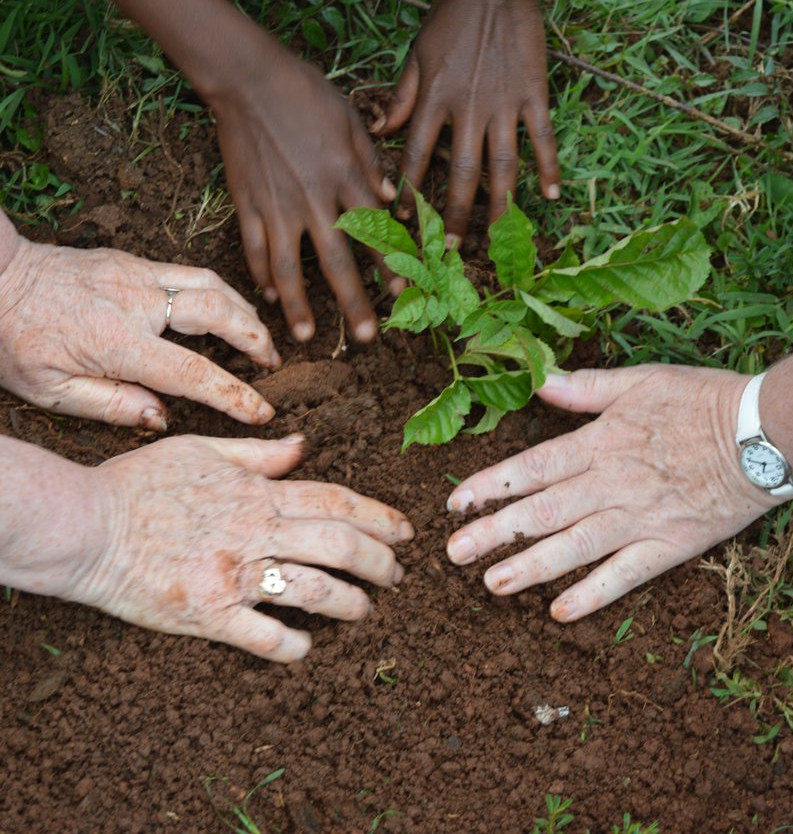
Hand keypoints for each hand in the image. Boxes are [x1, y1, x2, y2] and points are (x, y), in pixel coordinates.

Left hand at [0, 233, 279, 428]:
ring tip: (258, 332)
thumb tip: (161, 417)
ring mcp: (137, 274)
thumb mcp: (50, 390)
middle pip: (218, 314)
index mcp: (120, 342)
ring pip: (210, 284)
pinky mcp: (131, 260)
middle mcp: (139, 302)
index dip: (234, 396)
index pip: (194, 374)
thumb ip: (111, 406)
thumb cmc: (14, 338)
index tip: (261, 411)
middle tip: (273, 361)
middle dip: (254, 338)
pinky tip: (222, 305)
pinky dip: (216, 289)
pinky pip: (188, 271)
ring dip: (242, 308)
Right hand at [12, 433, 413, 660]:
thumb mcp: (201, 449)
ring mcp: (232, 576)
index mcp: (254, 494)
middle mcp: (252, 533)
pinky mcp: (206, 615)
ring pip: (312, 591)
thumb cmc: (139, 483)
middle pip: (337, 544)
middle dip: (379, 561)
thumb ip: (257, 452)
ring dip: (349, 602)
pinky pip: (262, 636)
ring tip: (366, 610)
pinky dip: (291, 645)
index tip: (404, 529)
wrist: (87, 525)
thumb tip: (303, 445)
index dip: (377, 514)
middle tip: (399, 574)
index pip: (334, 500)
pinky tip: (307, 648)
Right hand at [211, 37, 396, 342]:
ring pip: (289, 266)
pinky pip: (254, 247)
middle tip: (365, 336)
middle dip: (353, 302)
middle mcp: (314, 198)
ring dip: (299, 304)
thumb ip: (372, 163)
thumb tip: (394, 200)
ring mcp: (277, 204)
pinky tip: (268, 295)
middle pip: (337, 261)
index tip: (403, 295)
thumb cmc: (305, 92)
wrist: (249, 79)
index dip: (391, 267)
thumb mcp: (351, 120)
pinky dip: (260, 274)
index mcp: (346, 176)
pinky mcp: (247, 202)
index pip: (376, 232)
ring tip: (307, 334)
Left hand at [377, 0, 559, 243]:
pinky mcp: (534, 95)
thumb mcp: (416, 54)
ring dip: (499, 205)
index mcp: (434, 99)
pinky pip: (542, 138)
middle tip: (449, 247)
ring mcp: (504, 104)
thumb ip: (401, 97)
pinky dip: (547, 167)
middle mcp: (467, 109)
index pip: (415, 156)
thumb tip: (378, 132)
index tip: (401, 220)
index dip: (407, 190)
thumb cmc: (450, 16)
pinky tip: (549, 196)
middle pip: (459, 173)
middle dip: (453, 214)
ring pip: (502, 165)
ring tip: (500, 238)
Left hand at [446, 364, 771, 619]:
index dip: (491, 484)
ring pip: (575, 547)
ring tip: (492, 584)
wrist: (762, 434)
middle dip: (495, 532)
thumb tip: (538, 380)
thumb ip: (585, 387)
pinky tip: (560, 611)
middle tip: (453, 554)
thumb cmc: (701, 400)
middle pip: (544, 512)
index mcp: (601, 442)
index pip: (533, 466)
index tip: (456, 501)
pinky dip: (593, 594)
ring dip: (531, 567)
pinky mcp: (670, 546)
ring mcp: (640, 518)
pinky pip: (626, 576)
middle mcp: (612, 483)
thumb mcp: (640, 380)